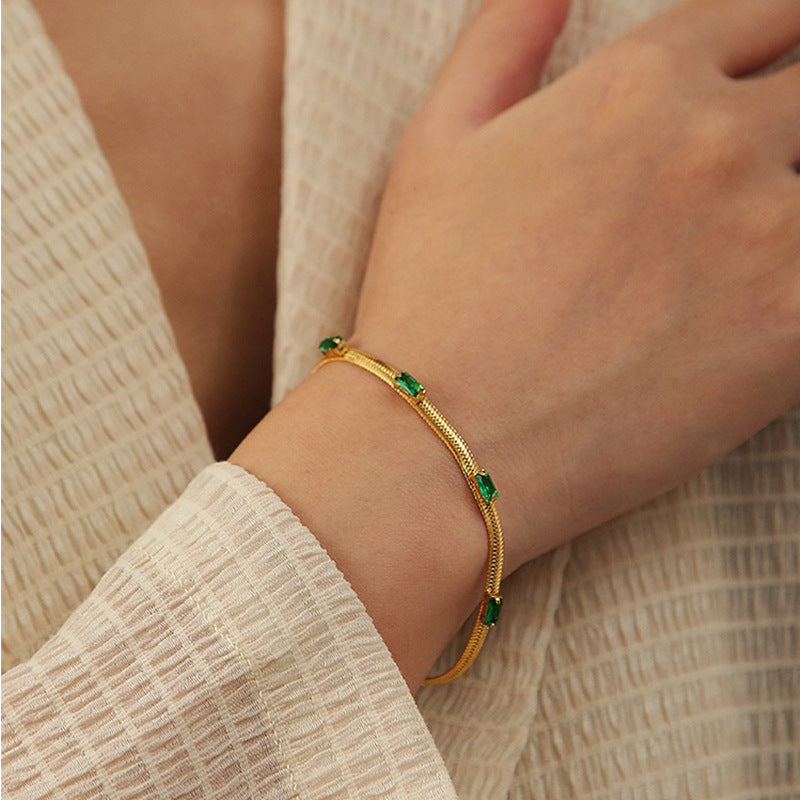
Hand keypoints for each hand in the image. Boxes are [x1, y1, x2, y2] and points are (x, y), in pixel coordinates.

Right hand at [352, 0, 799, 573]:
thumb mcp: (436, 143)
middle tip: (748, 179)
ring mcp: (768, 236)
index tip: (764, 75)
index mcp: (637, 84)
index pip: (765, 9)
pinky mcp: (794, 330)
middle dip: (793, 115)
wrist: (444, 437)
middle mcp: (716, 141)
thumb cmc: (430, 298)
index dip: (770, 37)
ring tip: (747, 244)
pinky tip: (760, 305)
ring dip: (794, 200)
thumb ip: (504, 37)